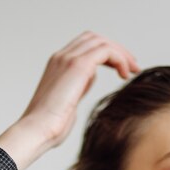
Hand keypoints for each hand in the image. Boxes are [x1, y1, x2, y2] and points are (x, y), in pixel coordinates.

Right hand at [18, 30, 140, 148]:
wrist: (37, 131)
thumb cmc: (50, 127)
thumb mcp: (66, 104)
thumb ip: (75, 90)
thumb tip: (85, 85)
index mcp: (57, 66)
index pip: (85, 47)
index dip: (106, 54)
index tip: (121, 70)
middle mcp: (61, 57)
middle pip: (94, 39)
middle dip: (116, 50)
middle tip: (132, 67)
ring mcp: (68, 58)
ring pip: (101, 42)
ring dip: (121, 53)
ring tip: (132, 70)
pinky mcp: (77, 65)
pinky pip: (106, 51)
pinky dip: (119, 59)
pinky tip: (124, 75)